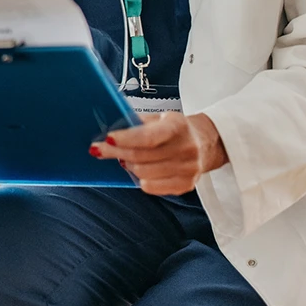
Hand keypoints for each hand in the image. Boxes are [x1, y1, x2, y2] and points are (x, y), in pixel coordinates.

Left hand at [91, 112, 227, 195]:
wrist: (205, 143)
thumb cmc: (176, 129)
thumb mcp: (160, 118)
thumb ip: (137, 123)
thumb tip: (109, 128)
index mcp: (178, 127)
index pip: (148, 137)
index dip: (125, 138)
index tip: (107, 138)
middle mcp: (186, 149)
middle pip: (141, 156)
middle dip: (116, 152)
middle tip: (100, 149)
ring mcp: (188, 170)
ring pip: (143, 173)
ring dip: (127, 165)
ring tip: (122, 158)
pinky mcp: (186, 185)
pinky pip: (152, 188)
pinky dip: (139, 179)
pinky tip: (136, 170)